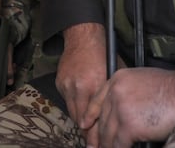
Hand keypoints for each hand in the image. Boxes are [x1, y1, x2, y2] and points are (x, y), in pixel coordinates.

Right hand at [56, 22, 107, 141]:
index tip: (99, 144)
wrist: (82, 38)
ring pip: (72, 112)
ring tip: (87, 131)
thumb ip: (111, 96)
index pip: (93, 118)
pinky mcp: (60, 82)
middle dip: (86, 133)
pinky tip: (81, 109)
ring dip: (80, 121)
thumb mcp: (113, 75)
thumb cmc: (102, 54)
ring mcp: (66, 85)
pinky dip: (74, 106)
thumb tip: (115, 117)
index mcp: (93, 85)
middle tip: (93, 144)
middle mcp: (78, 87)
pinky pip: (67, 101)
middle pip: (80, 119)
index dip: (95, 134)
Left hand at [86, 66, 174, 147]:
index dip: (90, 115)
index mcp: (116, 80)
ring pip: (107, 132)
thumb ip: (127, 91)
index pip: (97, 100)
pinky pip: (119, 142)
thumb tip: (123, 108)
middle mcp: (114, 93)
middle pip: (102, 119)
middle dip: (97, 135)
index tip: (85, 124)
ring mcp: (120, 109)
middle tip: (94, 145)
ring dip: (106, 145)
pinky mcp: (129, 125)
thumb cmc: (168, 86)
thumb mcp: (140, 79)